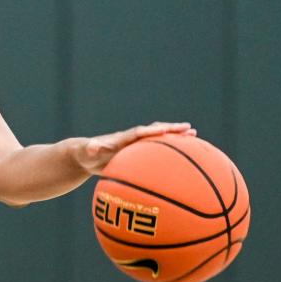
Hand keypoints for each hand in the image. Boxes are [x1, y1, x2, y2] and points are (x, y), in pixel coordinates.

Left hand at [74, 121, 195, 174]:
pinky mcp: (138, 150)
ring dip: (174, 135)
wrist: (86, 154)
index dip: (150, 131)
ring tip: (193, 133)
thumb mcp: (87, 152)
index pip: (138, 133)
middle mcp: (131, 138)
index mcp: (121, 139)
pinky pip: (157, 147)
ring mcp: (136, 143)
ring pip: (159, 137)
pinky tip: (185, 151)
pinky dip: (170, 147)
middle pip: (154, 131)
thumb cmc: (87, 154)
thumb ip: (91, 149)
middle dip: (170, 129)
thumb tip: (91, 147)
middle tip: (188, 127)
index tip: (164, 130)